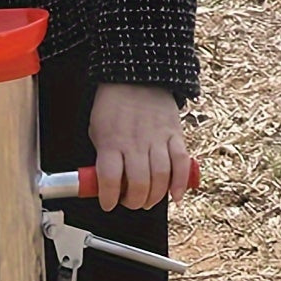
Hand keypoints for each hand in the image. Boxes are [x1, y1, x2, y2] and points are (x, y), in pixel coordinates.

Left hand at [88, 83, 191, 211]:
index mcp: (112, 142)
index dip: (109, 198)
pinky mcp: (175, 134)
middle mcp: (135, 142)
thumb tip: (105, 185)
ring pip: (160, 177)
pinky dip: (180, 183)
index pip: (110, 179)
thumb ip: (103, 157)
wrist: (136, 76)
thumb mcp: (98, 131)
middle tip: (131, 202)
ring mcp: (157, 138)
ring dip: (154, 197)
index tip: (108, 204)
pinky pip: (181, 163)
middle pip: (138, 183)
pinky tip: (176, 196)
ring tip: (148, 200)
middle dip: (134, 201)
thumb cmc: (114, 107)